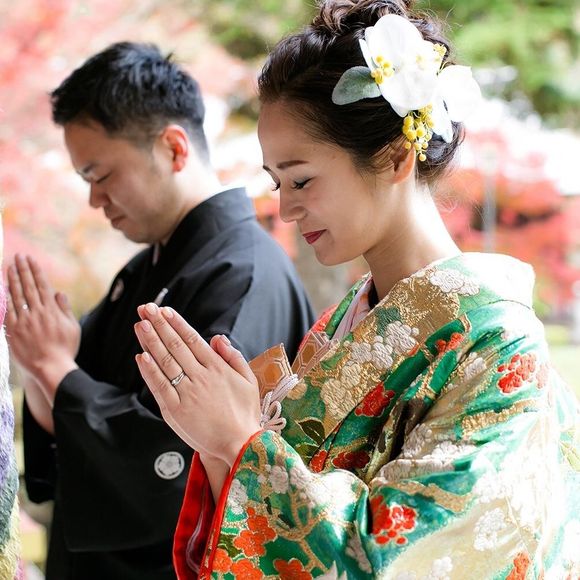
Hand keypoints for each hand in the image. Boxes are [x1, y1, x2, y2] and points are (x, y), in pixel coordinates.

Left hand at [5, 254, 79, 399]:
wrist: (51, 367)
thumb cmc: (65, 349)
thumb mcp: (73, 327)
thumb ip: (64, 309)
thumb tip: (59, 293)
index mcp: (52, 310)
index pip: (42, 285)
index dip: (36, 271)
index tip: (31, 259)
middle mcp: (37, 313)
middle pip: (28, 286)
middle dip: (23, 269)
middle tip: (18, 256)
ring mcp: (24, 321)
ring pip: (17, 295)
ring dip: (13, 279)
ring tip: (10, 267)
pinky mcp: (14, 331)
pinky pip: (8, 310)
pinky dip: (6, 298)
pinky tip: (4, 288)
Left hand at [134, 303, 261, 466]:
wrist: (240, 444)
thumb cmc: (245, 413)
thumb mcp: (248, 380)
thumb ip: (233, 357)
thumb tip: (217, 338)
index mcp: (217, 368)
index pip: (192, 339)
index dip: (177, 324)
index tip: (164, 311)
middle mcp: (200, 377)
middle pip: (175, 346)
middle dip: (159, 325)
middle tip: (146, 309)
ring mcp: (186, 393)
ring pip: (165, 362)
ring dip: (150, 342)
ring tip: (140, 324)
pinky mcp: (176, 411)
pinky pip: (159, 386)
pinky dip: (149, 371)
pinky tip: (141, 356)